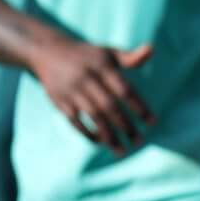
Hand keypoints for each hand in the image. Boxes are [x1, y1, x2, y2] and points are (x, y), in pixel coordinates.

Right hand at [31, 38, 154, 151]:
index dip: (139, 107)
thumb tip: (151, 49)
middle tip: (139, 141)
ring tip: (122, 150)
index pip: (125, 90)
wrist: (47, 52)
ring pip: (93, 116)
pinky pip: (75, 121)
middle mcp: (87, 78)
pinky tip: (101, 142)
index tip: (152, 123)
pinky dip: (88, 133)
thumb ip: (130, 58)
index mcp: (102, 66)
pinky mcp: (59, 100)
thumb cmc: (88, 56)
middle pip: (110, 107)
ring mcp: (71, 90)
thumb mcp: (108, 53)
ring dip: (109, 135)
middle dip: (126, 126)